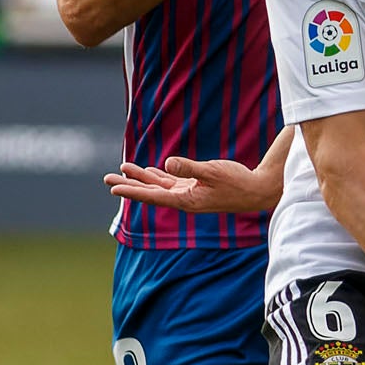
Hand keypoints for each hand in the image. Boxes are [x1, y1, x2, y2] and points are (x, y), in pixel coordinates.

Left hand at [104, 156, 279, 214]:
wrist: (258, 191)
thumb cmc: (238, 182)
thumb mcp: (213, 171)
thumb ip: (190, 167)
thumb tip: (166, 163)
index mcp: (186, 200)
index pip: (152, 196)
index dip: (132, 191)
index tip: (114, 187)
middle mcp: (184, 200)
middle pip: (150, 193)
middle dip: (129, 184)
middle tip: (106, 178)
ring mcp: (190, 194)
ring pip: (159, 186)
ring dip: (141, 178)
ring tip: (123, 169)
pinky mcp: (196, 188)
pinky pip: (172, 183)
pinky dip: (159, 177)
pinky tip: (151, 171)